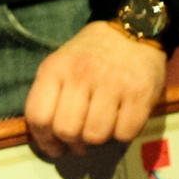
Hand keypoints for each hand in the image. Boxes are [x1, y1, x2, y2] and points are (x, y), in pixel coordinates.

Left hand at [23, 20, 168, 158]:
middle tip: (79, 142)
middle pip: (67, 130)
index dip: (44, 140)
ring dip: (97, 140)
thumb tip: (49, 139)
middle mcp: (80, 75)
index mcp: (55, 69)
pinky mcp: (140, 95)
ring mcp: (112, 85)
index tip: (54, 147)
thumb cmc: (90, 54)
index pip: (38, 116)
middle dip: (72, 143)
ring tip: (99, 128)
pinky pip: (125, 133)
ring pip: (95, 135)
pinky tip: (120, 122)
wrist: (130, 32)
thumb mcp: (59, 64)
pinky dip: (121, 135)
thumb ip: (50, 95)